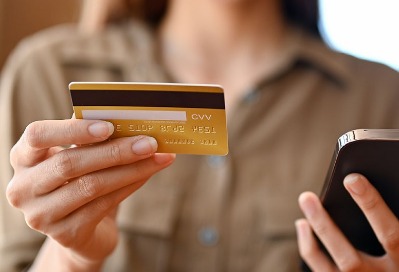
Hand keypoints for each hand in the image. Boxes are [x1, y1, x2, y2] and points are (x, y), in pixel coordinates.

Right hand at [6, 119, 174, 269]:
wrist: (81, 228)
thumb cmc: (80, 180)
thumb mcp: (79, 156)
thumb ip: (90, 137)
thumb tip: (124, 115)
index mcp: (22, 158)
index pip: (37, 136)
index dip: (72, 130)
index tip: (108, 126)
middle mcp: (23, 188)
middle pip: (69, 163)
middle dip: (114, 151)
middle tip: (150, 142)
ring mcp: (41, 215)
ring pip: (91, 185)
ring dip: (131, 169)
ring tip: (158, 157)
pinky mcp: (64, 234)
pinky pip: (103, 204)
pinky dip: (130, 185)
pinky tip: (147, 174)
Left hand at [296, 173, 398, 270]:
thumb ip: (392, 225)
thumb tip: (362, 185)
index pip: (391, 236)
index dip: (372, 206)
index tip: (353, 179)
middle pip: (350, 260)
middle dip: (325, 226)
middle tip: (306, 196)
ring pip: (330, 269)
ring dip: (313, 234)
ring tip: (305, 201)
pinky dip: (310, 248)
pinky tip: (304, 224)